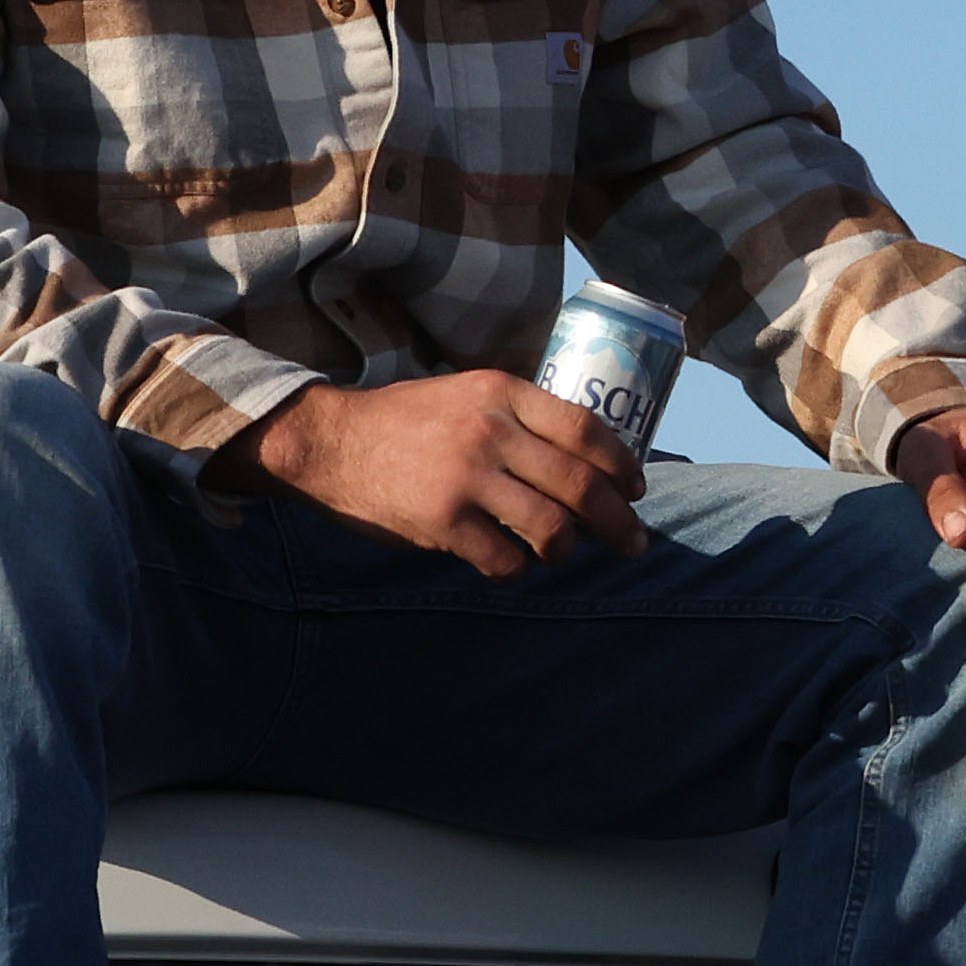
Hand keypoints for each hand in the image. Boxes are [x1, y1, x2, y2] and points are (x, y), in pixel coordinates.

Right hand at [242, 372, 648, 575]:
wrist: (330, 443)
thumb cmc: (404, 421)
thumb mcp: (467, 394)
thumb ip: (519, 417)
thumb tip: (583, 460)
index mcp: (503, 393)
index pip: (587, 430)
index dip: (623, 466)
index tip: (636, 490)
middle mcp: (491, 431)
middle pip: (582, 485)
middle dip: (619, 522)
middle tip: (634, 543)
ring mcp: (467, 478)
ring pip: (552, 529)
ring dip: (567, 550)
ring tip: (560, 554)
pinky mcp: (442, 521)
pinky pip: (504, 560)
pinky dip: (516, 571)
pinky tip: (508, 566)